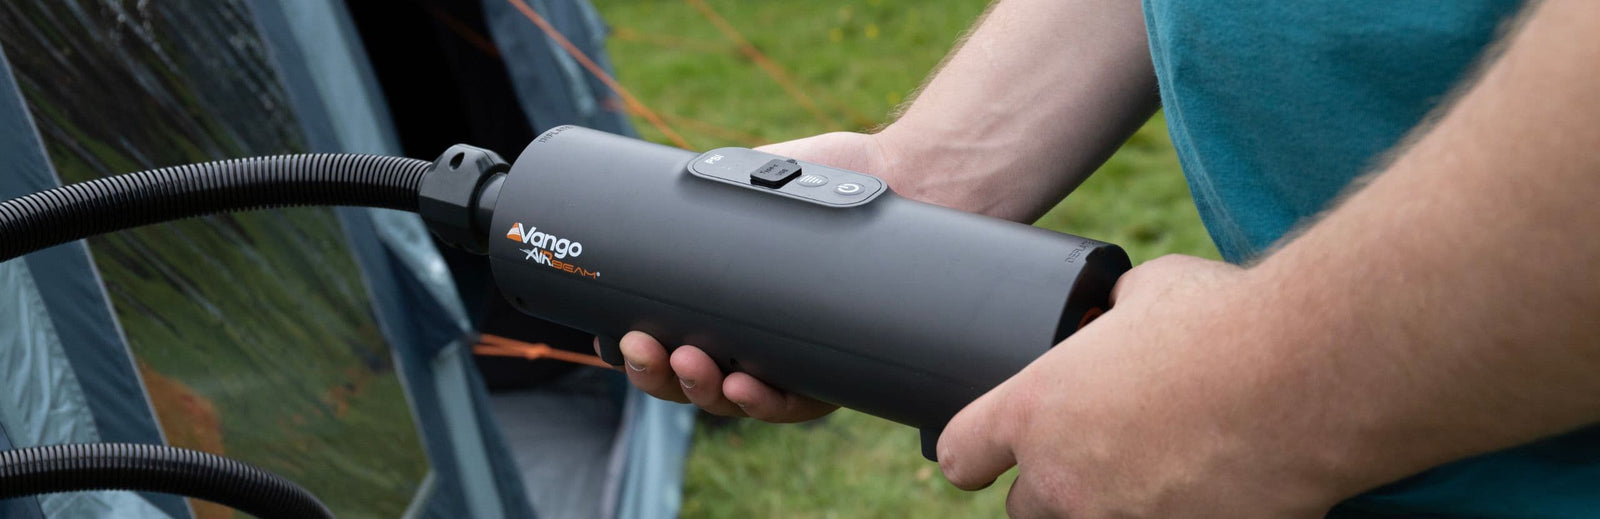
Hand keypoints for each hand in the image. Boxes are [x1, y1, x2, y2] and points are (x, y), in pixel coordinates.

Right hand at [608, 131, 895, 421]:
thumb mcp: (753, 182)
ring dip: (700, 391)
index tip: (611, 340)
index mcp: (728, 307)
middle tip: (642, 348)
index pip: (672, 344)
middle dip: (657, 376)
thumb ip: (708, 194)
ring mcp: (797, 360)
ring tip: (688, 362)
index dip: (637, 354)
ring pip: (735, 401)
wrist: (907, 175)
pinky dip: (765, 401)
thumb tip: (657, 190)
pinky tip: (744, 385)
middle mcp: (759, 341)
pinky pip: (798, 403)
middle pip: (693, 382)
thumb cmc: (831, 179)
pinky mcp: (842, 371)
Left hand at [937, 255, 1344, 517]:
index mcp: (1036, 410)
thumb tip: (1118, 310)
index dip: (972, 453)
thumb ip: (1115, 310)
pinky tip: (1204, 491)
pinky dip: (1179, 515)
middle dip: (1050, 488)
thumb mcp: (1151, 288)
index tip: (985, 455)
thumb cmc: (1229, 320)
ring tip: (1156, 474)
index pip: (962, 454)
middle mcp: (1067, 480)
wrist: (1315, 375)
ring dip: (1110, 509)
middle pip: (1025, 511)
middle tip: (1093, 457)